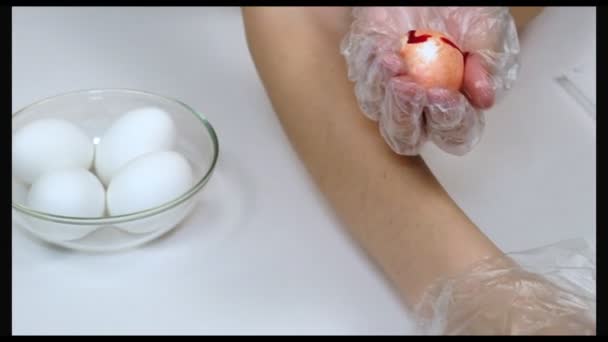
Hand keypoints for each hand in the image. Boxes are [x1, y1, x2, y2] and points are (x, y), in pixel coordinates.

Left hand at [341, 7, 519, 154]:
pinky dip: (371, 68)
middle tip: (411, 88)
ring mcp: (388, 92)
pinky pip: (362, 82)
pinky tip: (384, 50)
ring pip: (377, 112)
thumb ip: (487, 62)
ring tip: (394, 62)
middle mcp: (419, 107)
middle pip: (405, 137)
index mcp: (455, 106)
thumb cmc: (461, 10)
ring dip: (385, 91)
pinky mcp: (367, 72)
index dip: (449, 121)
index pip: (453, 132)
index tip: (446, 96)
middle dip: (406, 115)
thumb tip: (484, 99)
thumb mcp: (483, 30)